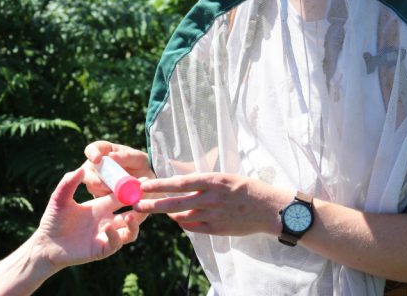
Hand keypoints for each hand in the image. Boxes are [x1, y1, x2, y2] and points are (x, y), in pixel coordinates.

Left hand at [32, 166, 141, 269]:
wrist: (45, 243)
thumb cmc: (53, 220)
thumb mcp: (60, 198)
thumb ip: (69, 183)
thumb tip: (81, 169)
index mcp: (101, 206)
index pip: (122, 196)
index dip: (132, 189)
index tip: (143, 180)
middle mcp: (107, 219)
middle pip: (131, 213)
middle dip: (140, 205)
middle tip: (146, 197)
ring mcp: (105, 235)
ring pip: (129, 231)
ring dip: (134, 223)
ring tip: (132, 214)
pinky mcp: (100, 249)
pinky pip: (115, 243)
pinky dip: (115, 236)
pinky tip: (108, 227)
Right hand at [82, 141, 153, 197]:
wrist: (148, 185)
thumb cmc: (142, 166)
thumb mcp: (139, 159)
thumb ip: (127, 156)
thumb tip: (111, 155)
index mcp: (105, 152)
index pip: (92, 149)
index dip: (92, 153)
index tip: (97, 159)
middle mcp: (97, 166)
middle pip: (86, 171)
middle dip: (91, 178)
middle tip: (100, 184)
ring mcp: (97, 181)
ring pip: (91, 186)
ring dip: (100, 191)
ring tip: (116, 194)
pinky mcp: (101, 196)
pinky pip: (98, 200)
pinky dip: (106, 201)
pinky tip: (117, 201)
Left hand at [134, 172, 286, 235]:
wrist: (269, 209)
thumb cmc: (246, 189)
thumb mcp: (225, 176)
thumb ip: (204, 180)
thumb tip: (181, 178)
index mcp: (213, 181)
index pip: (180, 183)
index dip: (160, 185)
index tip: (144, 185)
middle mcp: (211, 198)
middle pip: (175, 203)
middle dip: (153, 204)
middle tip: (137, 204)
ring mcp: (214, 216)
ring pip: (182, 217)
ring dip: (168, 214)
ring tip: (158, 209)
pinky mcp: (217, 230)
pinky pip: (193, 228)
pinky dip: (183, 223)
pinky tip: (178, 219)